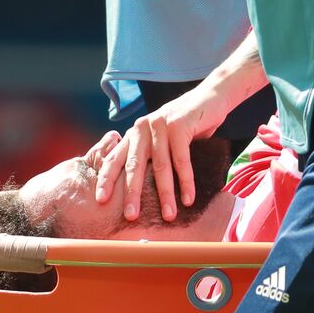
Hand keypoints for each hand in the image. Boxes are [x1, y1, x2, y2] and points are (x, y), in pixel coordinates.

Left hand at [94, 86, 227, 222]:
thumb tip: (139, 189)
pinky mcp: (179, 126)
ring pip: (161, 167)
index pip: (115, 158)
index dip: (106, 179)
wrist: (212, 96)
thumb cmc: (187, 123)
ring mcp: (160, 125)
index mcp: (135, 133)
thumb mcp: (163, 137)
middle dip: (132, 193)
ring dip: (165, 194)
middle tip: (130, 216)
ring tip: (169, 215)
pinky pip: (182, 161)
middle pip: (134, 166)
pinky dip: (186, 182)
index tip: (100, 200)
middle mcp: (143, 128)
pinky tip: (188, 199)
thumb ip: (150, 154)